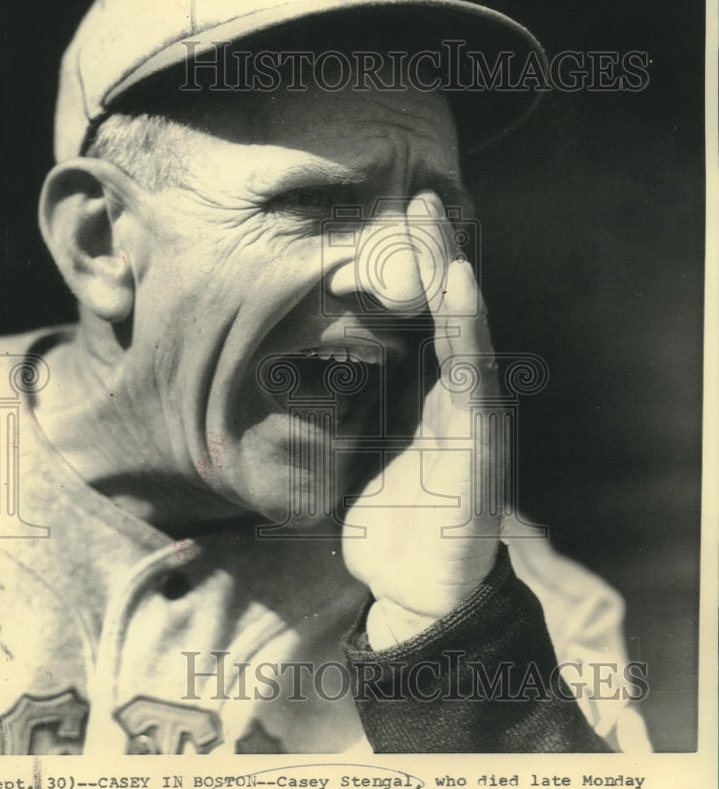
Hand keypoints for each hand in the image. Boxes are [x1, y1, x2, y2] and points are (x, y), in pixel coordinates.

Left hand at [342, 200, 502, 648]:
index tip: (390, 222)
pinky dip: (468, 328)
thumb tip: (306, 377)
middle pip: (446, 315)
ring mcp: (472, 416)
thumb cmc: (388, 521)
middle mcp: (452, 398)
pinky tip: (461, 284)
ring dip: (453, 275)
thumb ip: (353, 412)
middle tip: (422, 196)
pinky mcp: (482, 441)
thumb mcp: (360, 454)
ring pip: (465, 332)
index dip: (409, 273)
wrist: (417, 591)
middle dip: (434, 256)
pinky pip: (474, 376)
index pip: (419, 323)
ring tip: (440, 221)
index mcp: (423, 398)